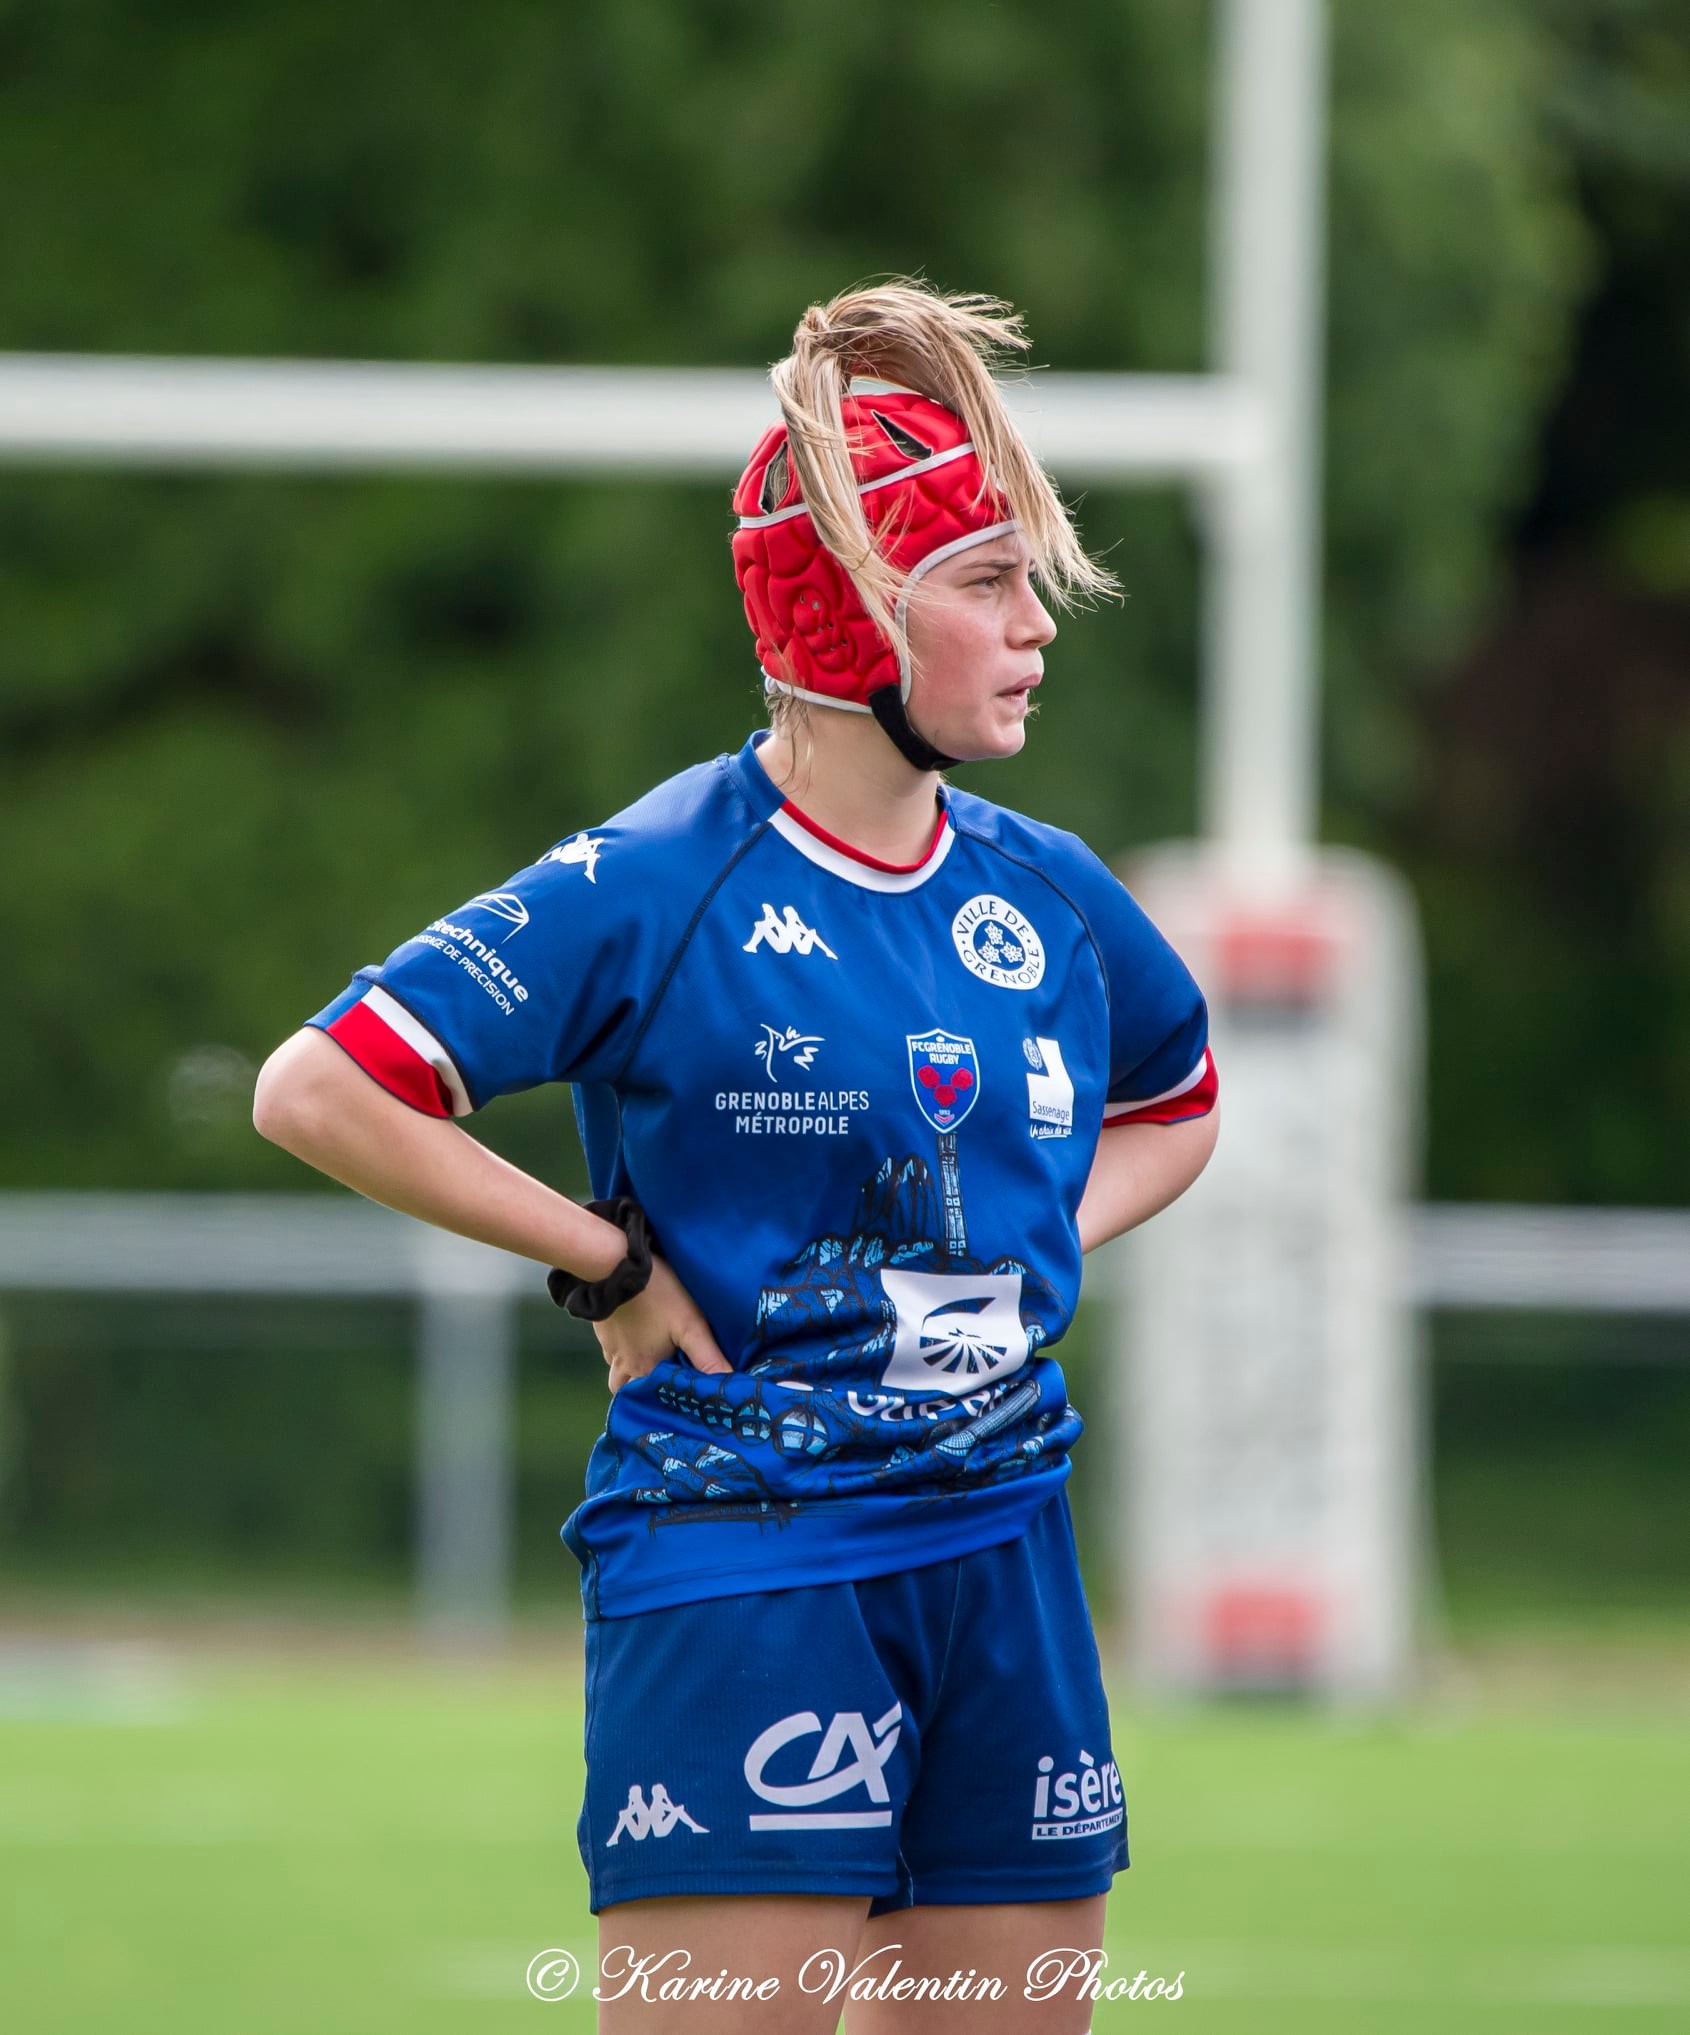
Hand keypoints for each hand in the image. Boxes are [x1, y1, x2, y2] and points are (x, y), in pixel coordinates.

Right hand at [593, 1255, 732, 1394]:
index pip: (651, 1403)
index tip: (682, 1402)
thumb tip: (728, 1387)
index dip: (666, 1406)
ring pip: (619, 1372)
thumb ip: (708, 1358)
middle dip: (645, 1394)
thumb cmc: (658, 1294)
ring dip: (633, 1372)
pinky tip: (638, 1337)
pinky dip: (624, 1351)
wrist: (617, 1264)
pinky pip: (612, 1351)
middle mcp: (622, 1365)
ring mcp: (609, 1347)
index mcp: (643, 1370)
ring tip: (653, 1362)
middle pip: (630, 1393)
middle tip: (666, 1387)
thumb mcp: (691, 1325)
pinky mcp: (602, 1330)